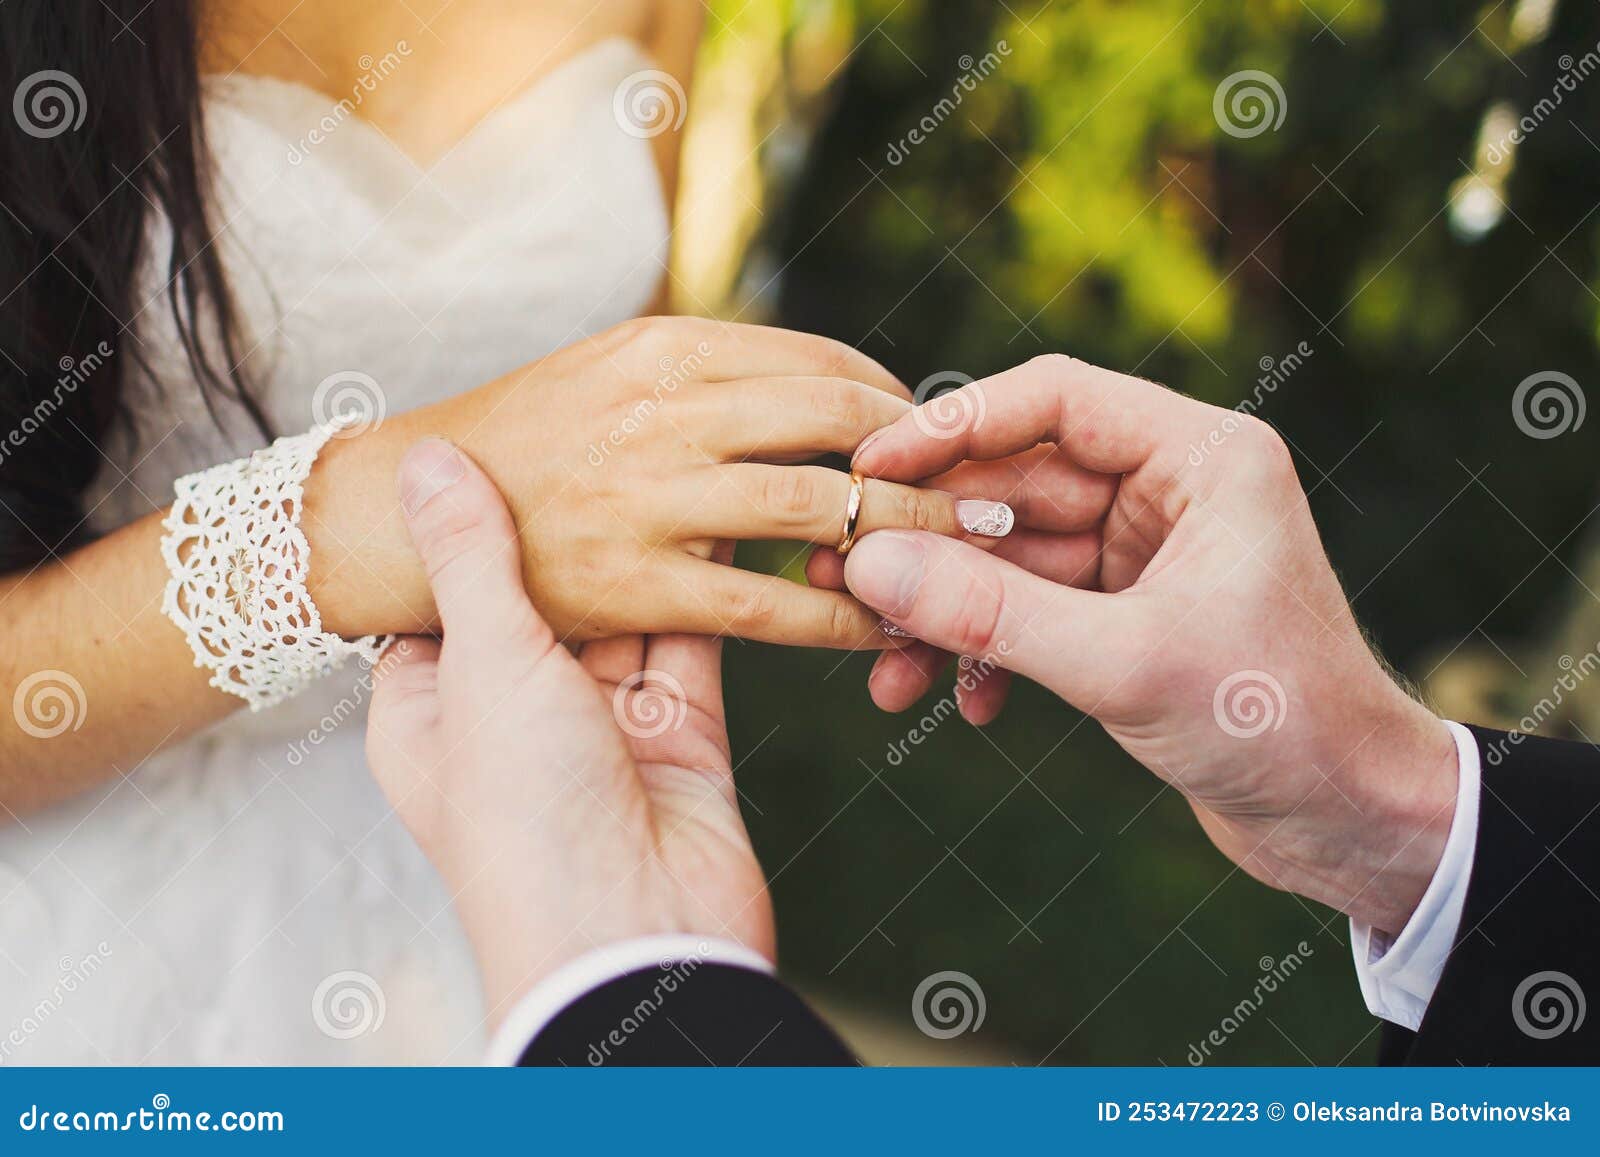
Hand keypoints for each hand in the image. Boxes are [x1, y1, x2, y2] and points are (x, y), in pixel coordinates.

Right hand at [308, 317, 1012, 648]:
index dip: (896, 402)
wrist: (393, 513)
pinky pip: (768, 608)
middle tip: (981, 491)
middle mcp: (662, 411)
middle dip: (928, 460)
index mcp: (661, 347)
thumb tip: (801, 383)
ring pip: (818, 512)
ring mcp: (650, 499)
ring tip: (954, 559)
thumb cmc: (512, 442)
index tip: (933, 436)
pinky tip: (878, 628)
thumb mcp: (600, 371)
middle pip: (839, 424)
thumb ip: (696, 372)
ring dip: (903, 535)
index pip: (819, 363)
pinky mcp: (633, 587)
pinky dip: (838, 619)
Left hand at [366, 438, 772, 1023]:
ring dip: (653, 551)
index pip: (444, 594)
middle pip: (545, 598)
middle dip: (577, 527)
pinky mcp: (677, 735)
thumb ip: (468, 559)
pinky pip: (695, 645)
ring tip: (674, 458)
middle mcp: (513, 715)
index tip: (506, 444)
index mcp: (431, 709)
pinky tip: (728, 520)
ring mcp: (598, 727)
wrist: (634, 942)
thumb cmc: (526, 825)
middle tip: (603, 435)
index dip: (472, 521)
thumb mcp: (481, 667)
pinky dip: (712, 588)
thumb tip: (425, 461)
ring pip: (627, 615)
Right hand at [834, 355, 1458, 935]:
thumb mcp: (1123, 663)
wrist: (1349, 823)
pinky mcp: (1128, 619)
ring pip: (1012, 557)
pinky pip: (1031, 612)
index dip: (951, 427)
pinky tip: (960, 703)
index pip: (1052, 400)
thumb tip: (870, 563)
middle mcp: (1170, 492)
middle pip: (1016, 482)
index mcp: (1200, 458)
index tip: (869, 465)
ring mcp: (1145, 557)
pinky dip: (988, 651)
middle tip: (844, 574)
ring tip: (882, 667)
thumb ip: (990, 612)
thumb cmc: (1278, 723)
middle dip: (930, 538)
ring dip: (947, 610)